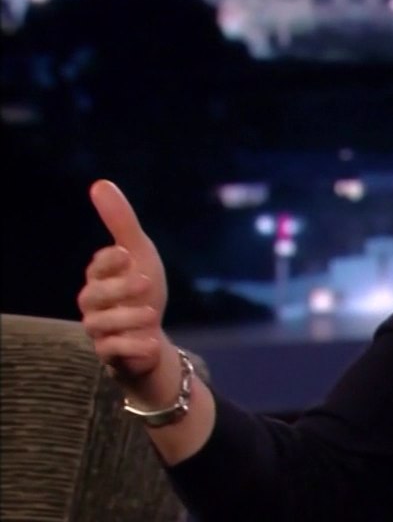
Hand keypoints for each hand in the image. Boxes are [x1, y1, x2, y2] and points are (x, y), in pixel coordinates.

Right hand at [78, 180, 168, 380]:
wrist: (151, 336)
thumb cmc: (141, 290)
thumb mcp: (139, 254)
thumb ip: (121, 222)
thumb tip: (99, 184)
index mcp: (101, 277)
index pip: (97, 265)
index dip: (109, 260)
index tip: (126, 253)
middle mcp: (94, 304)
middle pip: (94, 295)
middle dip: (119, 288)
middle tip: (146, 282)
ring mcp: (100, 330)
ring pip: (100, 325)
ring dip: (127, 318)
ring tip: (151, 314)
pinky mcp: (110, 354)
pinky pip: (112, 352)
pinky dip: (132, 346)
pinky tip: (152, 341)